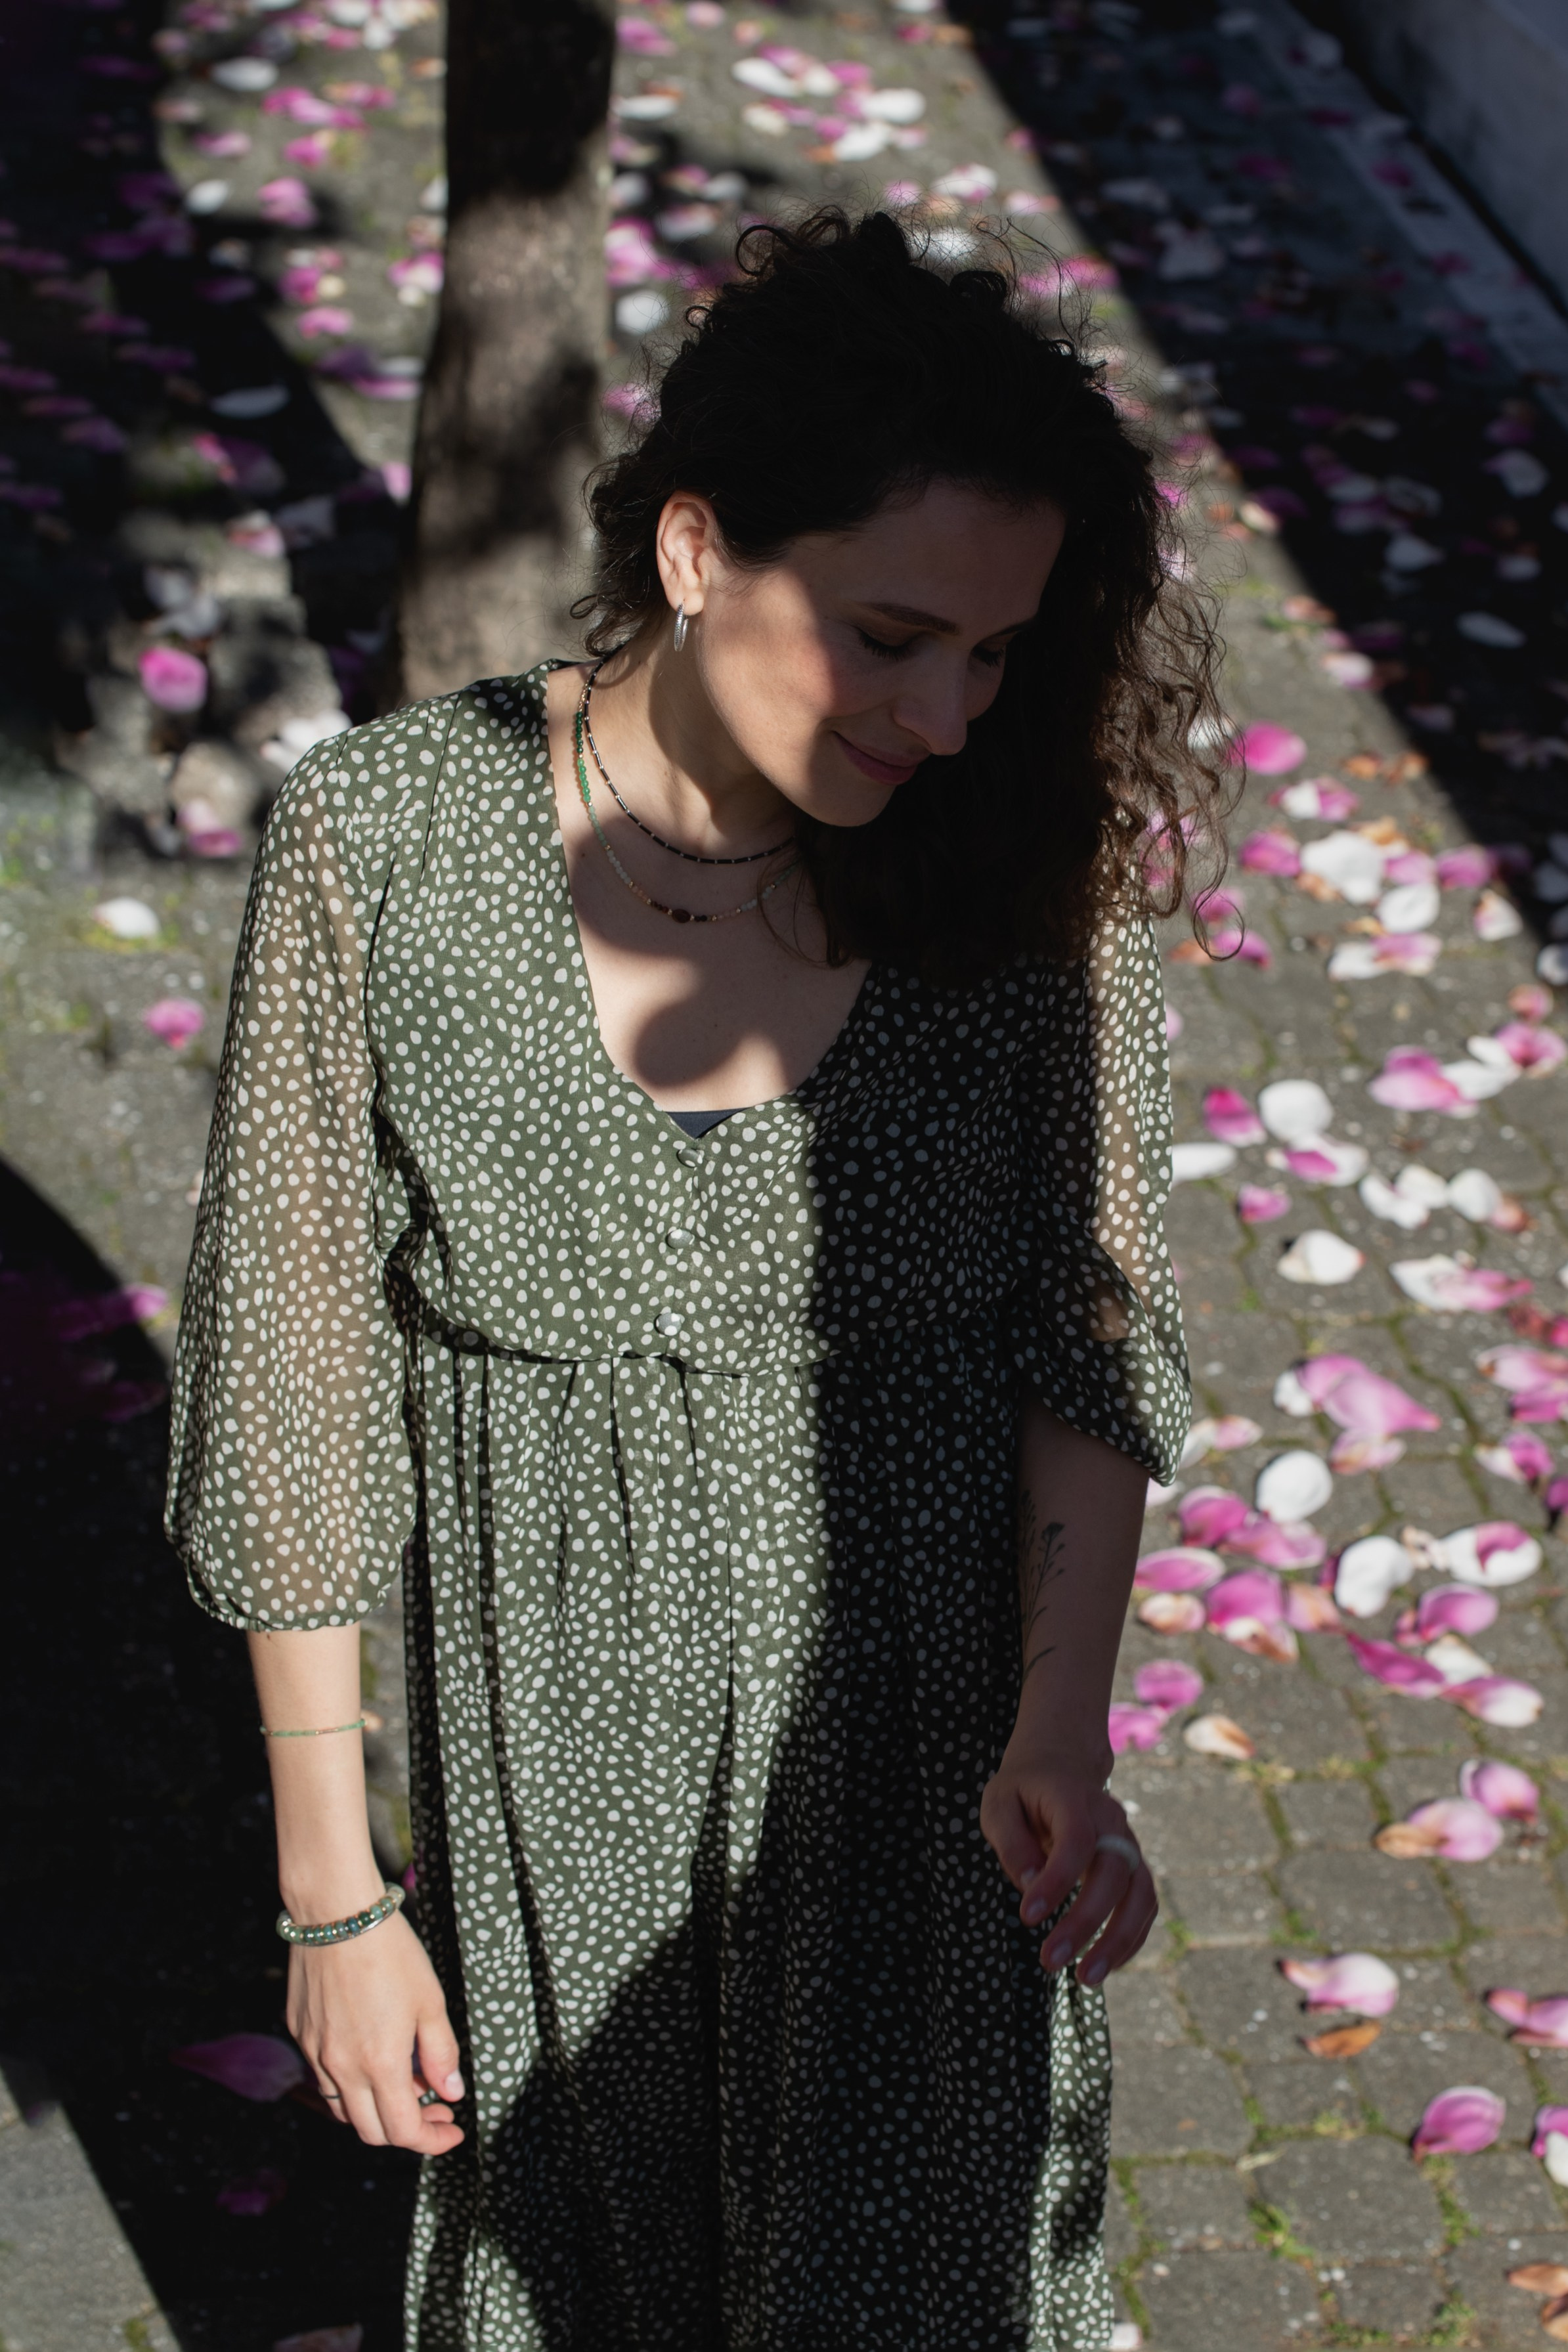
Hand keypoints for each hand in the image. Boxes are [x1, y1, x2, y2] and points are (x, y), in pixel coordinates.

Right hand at [286, 1911, 465, 2153]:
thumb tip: (451, 2093)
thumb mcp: (429, 2001)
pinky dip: (352, 2085)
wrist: (335, 1913)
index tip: (453, 2131)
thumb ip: (440, 2053)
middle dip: (407, 2132)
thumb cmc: (389, 1952)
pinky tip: (373, 2057)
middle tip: (435, 2109)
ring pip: (344, 2109)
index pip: (404, 2131)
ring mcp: (315, 2054)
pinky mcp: (300, 2035)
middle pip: (371, 2132)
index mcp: (379, 2064)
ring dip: (377, 2110)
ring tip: (406, 2083)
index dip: (432, 2140)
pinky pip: (325, 2079)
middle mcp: (342, 2068)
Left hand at [980, 1741, 1156, 1985]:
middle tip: (1050, 1960)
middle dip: (1085, 1921)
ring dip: (1118, 1939)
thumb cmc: (1023, 1791)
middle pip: (1113, 1872)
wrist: (1061, 1765)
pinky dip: (1130, 1939)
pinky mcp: (1134, 1867)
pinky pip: (1144, 1905)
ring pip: (1139, 1893)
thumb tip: (1029, 1886)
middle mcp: (1110, 1820)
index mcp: (1073, 1797)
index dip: (1056, 1880)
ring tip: (1086, 1979)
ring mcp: (1128, 1843)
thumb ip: (1011, 1842)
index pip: (1076, 1840)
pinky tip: (1103, 1966)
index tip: (1028, 1917)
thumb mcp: (999, 1803)